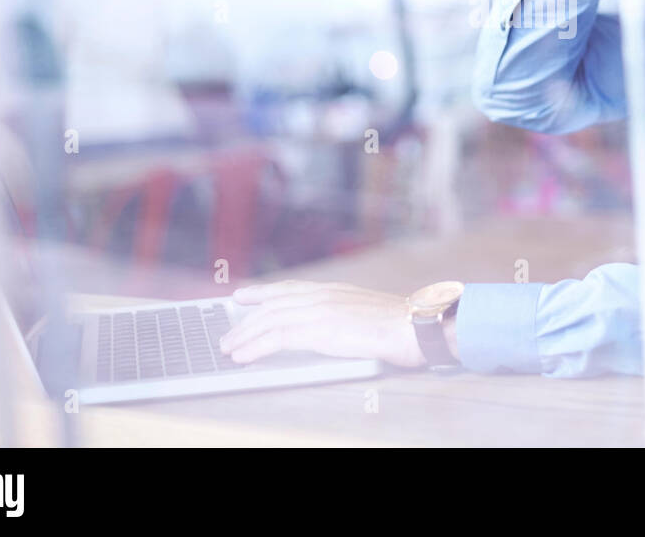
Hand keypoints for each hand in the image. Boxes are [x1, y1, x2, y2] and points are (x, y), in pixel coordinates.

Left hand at [220, 280, 425, 368]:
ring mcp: (320, 310)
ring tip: (229, 349)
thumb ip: (348, 315)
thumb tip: (337, 327)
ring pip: (270, 320)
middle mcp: (323, 295)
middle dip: (246, 320)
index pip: (290, 288)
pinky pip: (277, 338)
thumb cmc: (403, 325)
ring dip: (245, 335)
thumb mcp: (369, 313)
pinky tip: (243, 356)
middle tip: (228, 334)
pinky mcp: (319, 329)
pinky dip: (255, 347)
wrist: (416, 326)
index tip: (243, 296)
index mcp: (335, 290)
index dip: (263, 293)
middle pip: (273, 305)